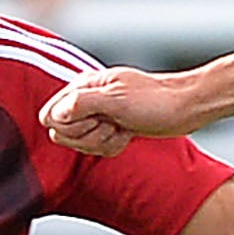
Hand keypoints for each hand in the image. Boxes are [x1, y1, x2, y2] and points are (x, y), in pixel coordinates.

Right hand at [43, 66, 196, 155]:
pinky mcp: (109, 128)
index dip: (69, 125)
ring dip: (103, 142)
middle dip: (88, 136)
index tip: (95, 119)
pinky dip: (113, 146)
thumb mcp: (117, 100)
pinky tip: (128, 134)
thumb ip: (80, 104)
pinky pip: (97, 148)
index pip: (49, 116)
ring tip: (122, 128)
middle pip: (62, 133)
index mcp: (83, 86)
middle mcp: (86, 100)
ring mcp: (97, 115)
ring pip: (80, 143)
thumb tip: (53, 115)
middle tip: (112, 123)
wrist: (184, 108)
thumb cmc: (156, 100)